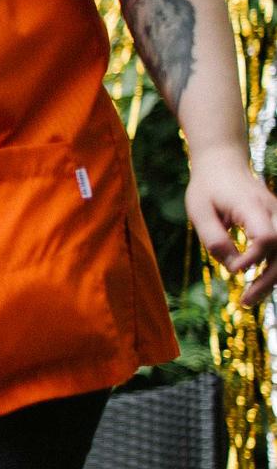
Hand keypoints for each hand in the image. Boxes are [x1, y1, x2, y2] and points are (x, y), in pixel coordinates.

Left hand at [186, 145, 276, 306]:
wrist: (223, 167)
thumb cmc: (208, 189)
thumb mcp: (199, 211)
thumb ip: (213, 237)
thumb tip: (230, 266)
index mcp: (251, 206)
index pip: (266, 236)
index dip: (254, 257)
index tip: (234, 270)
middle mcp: (273, 211)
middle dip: (269, 278)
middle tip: (246, 301)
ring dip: (273, 279)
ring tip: (249, 301)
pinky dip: (273, 271)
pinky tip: (258, 288)